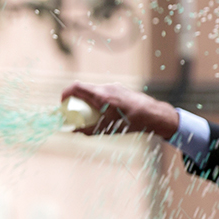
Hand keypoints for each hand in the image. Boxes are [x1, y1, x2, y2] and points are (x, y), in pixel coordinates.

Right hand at [60, 82, 178, 138]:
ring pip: (94, 90)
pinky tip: (105, 110)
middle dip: (75, 99)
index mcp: (101, 96)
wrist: (155, 114)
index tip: (63, 103)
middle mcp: (106, 88)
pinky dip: (98, 99)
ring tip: (91, 112)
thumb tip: (73, 132)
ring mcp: (114, 87)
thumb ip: (89, 130)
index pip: (75, 87)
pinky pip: (103, 92)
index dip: (65, 94)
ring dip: (88, 99)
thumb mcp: (108, 128)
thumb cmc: (132, 122)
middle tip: (74, 110)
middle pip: (83, 89)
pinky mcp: (120, 88)